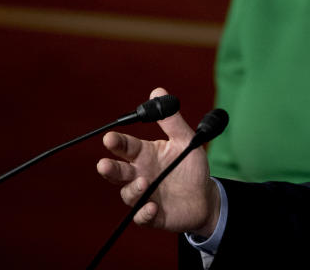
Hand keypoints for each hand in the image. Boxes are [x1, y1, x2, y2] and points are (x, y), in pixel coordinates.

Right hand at [96, 87, 219, 236]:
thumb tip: (158, 91)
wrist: (205, 196)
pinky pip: (143, 216)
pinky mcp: (153, 215)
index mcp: (145, 155)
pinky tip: (152, 207)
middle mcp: (140, 174)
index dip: (116, 142)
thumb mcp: (186, 141)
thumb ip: (172, 121)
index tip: (109, 138)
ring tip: (144, 182)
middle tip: (104, 164)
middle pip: (118, 172)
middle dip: (109, 168)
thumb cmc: (191, 167)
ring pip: (128, 194)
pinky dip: (144, 213)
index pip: (126, 146)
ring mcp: (145, 195)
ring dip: (133, 189)